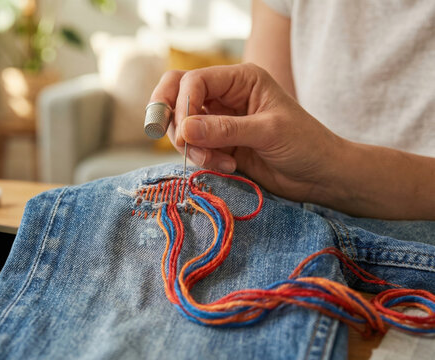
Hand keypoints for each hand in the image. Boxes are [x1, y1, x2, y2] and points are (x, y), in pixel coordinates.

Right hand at [149, 63, 344, 202]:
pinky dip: (201, 159)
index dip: (183, 104)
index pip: (194, 81)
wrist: (319, 176)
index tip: (187, 132)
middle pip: (176, 94)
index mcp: (240, 79)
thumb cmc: (305, 145)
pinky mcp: (217, 143)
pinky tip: (228, 166)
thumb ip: (225, 129)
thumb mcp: (267, 132)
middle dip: (173, 119)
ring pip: (181, 124)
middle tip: (181, 143)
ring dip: (191, 146)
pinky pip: (192, 146)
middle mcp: (225, 95)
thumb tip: (185, 129)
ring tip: (217, 162)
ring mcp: (218, 120)